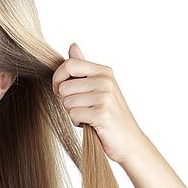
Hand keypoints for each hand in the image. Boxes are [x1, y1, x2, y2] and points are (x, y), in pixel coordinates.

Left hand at [51, 43, 150, 165]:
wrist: (129, 141)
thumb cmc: (110, 115)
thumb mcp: (98, 87)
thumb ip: (83, 67)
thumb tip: (73, 46)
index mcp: (104, 71)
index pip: (69, 64)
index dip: (57, 79)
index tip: (59, 91)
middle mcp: (105, 81)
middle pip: (64, 86)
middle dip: (66, 101)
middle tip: (82, 108)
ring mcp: (105, 97)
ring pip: (67, 102)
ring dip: (73, 113)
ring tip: (88, 116)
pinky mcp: (102, 114)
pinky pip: (73, 115)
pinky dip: (78, 123)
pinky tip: (90, 124)